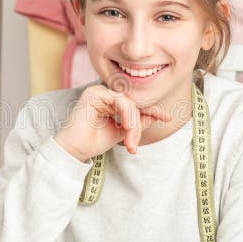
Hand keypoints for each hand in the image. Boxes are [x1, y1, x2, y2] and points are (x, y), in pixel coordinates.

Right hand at [54, 85, 171, 160]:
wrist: (75, 149)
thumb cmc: (93, 142)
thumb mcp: (122, 133)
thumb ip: (137, 123)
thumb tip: (155, 115)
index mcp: (110, 103)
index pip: (134, 105)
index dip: (152, 110)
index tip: (167, 118)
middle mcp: (105, 95)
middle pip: (134, 105)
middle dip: (139, 125)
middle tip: (134, 144)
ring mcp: (100, 92)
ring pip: (129, 104)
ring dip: (133, 124)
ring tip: (130, 142)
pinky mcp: (95, 93)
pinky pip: (121, 101)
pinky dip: (127, 115)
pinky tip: (126, 127)